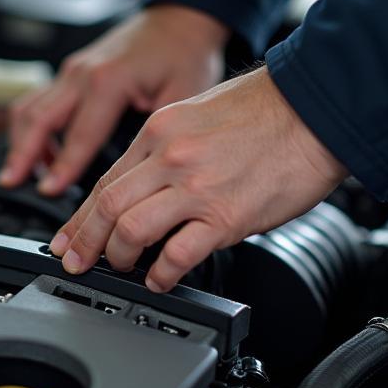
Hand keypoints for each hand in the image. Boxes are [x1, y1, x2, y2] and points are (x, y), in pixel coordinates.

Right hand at [0, 4, 227, 194]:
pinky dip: (29, 126)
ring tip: (18, 173)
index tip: (48, 191)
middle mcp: (83, 72)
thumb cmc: (185, 53)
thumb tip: (148, 173)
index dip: (62, 167)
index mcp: (109, 80)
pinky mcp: (71, 72)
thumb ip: (160, 134)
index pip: (79, 135)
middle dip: (21, 154)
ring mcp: (73, 70)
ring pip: (28, 107)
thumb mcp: (185, 96)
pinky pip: (38, 99)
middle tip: (12, 183)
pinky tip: (37, 150)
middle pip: (37, 118)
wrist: (180, 20)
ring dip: (19, 141)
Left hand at [48, 66, 348, 291]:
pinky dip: (161, 274)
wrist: (319, 107)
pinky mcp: (226, 216)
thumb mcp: (200, 113)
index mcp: (160, 131)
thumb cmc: (270, 110)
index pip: (105, 180)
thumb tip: (148, 184)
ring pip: (131, 230)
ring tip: (125, 268)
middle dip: (84, 242)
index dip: (80, 216)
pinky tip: (160, 280)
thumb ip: (168, 147)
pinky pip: (177, 255)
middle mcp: (170, 157)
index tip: (69, 237)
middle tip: (76, 263)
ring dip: (120, 258)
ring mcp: (196, 187)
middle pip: (107, 207)